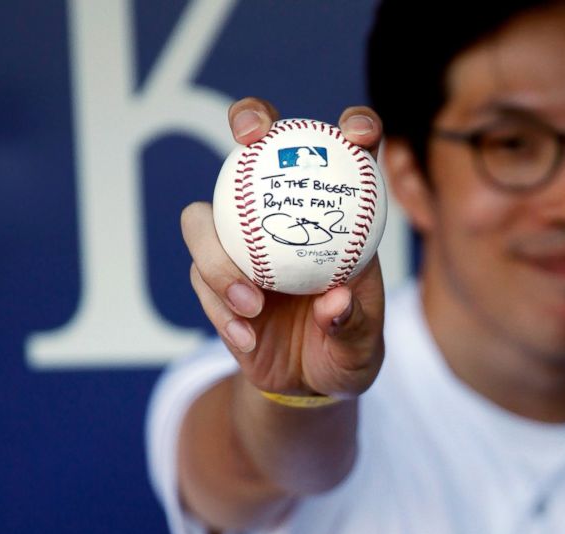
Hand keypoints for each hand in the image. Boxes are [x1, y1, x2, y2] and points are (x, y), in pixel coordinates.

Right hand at [181, 98, 385, 397]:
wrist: (309, 385)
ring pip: (205, 218)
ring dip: (222, 260)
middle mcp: (284, 214)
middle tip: (249, 137)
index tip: (357, 135)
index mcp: (337, 217)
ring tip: (252, 304)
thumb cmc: (349, 348)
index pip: (346, 155)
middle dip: (249, 117)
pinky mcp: (212, 275)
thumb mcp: (364, 344)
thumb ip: (353, 322)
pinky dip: (221, 309)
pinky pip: (201, 278)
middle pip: (256, 146)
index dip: (353, 127)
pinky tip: (246, 337)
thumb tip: (333, 301)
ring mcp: (241, 241)